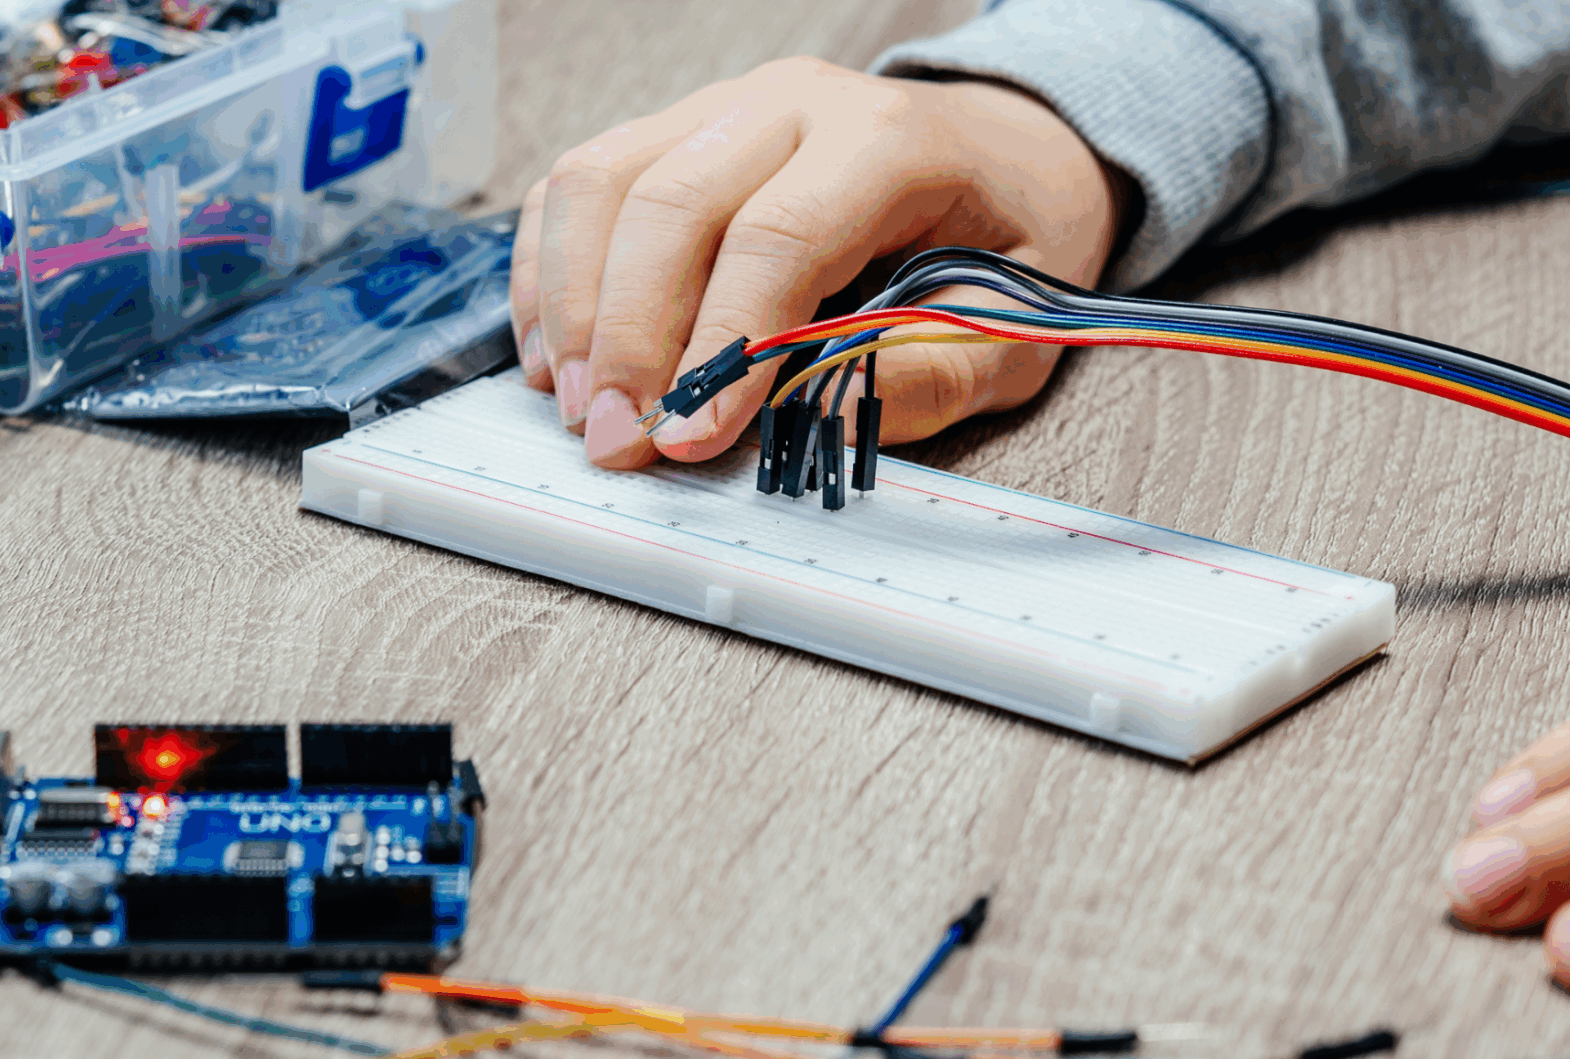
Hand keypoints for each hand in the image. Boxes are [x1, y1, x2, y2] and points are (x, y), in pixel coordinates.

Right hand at [509, 56, 1121, 469]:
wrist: (1006, 152)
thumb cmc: (1009, 239)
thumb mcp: (1017, 325)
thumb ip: (933, 375)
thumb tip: (822, 423)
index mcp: (890, 141)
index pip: (779, 235)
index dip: (723, 344)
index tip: (690, 436)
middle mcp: (794, 104)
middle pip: (671, 204)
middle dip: (629, 337)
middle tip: (616, 442)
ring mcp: (722, 106)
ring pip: (602, 183)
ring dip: (574, 305)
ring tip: (579, 407)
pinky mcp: (674, 130)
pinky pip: (581, 185)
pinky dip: (553, 273)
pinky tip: (560, 355)